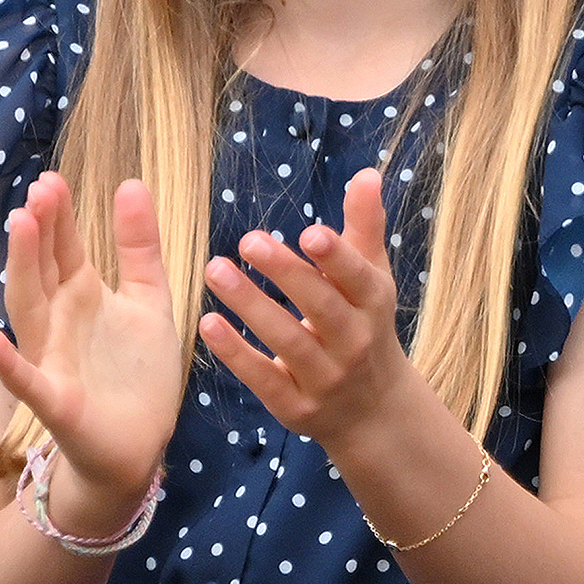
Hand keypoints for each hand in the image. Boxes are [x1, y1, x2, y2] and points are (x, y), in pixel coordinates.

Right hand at [0, 172, 182, 532]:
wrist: (140, 444)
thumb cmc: (137, 371)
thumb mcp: (149, 301)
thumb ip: (140, 248)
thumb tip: (132, 183)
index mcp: (83, 297)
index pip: (66, 249)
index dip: (60, 216)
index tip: (54, 178)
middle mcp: (60, 322)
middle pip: (44, 270)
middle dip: (40, 232)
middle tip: (41, 191)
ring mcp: (52, 359)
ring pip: (29, 310)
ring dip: (23, 270)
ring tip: (21, 229)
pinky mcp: (56, 401)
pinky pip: (26, 380)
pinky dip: (5, 363)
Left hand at [199, 168, 409, 451]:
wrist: (374, 410)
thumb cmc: (365, 326)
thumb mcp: (371, 279)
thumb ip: (364, 228)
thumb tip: (367, 174)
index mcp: (374, 305)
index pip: (358, 278)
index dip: (336, 258)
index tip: (309, 233)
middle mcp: (355, 342)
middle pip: (321, 307)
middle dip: (287, 275)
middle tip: (248, 240)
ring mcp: (327, 378)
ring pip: (289, 341)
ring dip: (251, 306)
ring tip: (215, 270)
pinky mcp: (297, 407)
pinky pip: (265, 379)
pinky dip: (237, 354)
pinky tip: (208, 324)